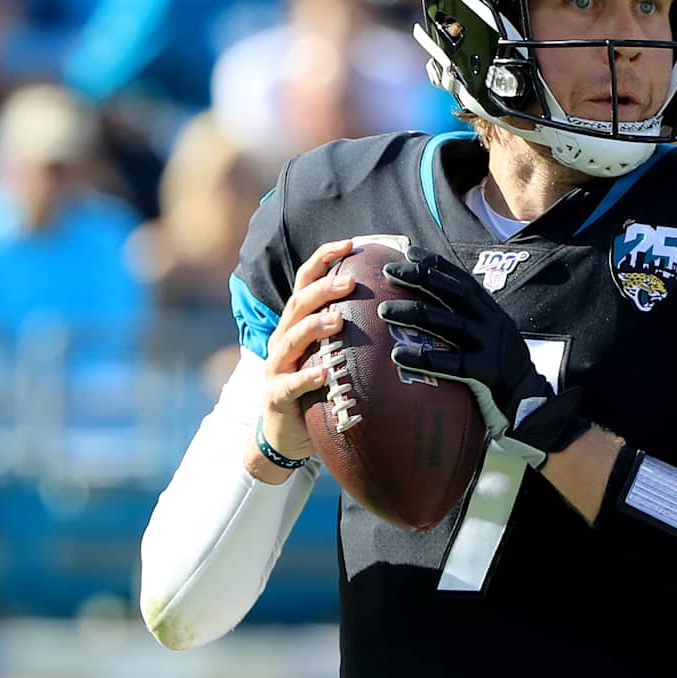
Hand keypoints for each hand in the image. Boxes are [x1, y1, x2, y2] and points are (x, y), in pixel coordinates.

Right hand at [251, 239, 355, 475]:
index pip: (306, 281)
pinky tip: (322, 372)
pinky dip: (306, 377)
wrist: (285, 433)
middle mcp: (284, 338)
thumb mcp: (333, 354)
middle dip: (323, 289)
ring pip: (291, 338)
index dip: (324, 259)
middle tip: (350, 281)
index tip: (351, 244)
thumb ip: (353, 331)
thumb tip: (399, 306)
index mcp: (298, 323)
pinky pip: (291, 384)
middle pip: (298, 304)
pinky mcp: (276, 395)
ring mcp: (277, 366)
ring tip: (338, 320)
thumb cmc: (317, 388)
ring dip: (314, 327)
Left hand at [378, 246, 586, 468]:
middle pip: (454, 293)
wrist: (531, 403)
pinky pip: (450, 364)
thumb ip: (468, 325)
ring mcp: (491, 347)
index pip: (462, 281)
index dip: (436, 264)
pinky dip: (423, 358)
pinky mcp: (487, 373)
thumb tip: (430, 311)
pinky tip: (398, 355)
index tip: (410, 252)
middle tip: (390, 270)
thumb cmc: (501, 372)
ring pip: (448, 324)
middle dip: (422, 278)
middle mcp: (492, 323)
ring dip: (414, 313)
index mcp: (492, 313)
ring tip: (384, 310)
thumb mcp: (490, 340)